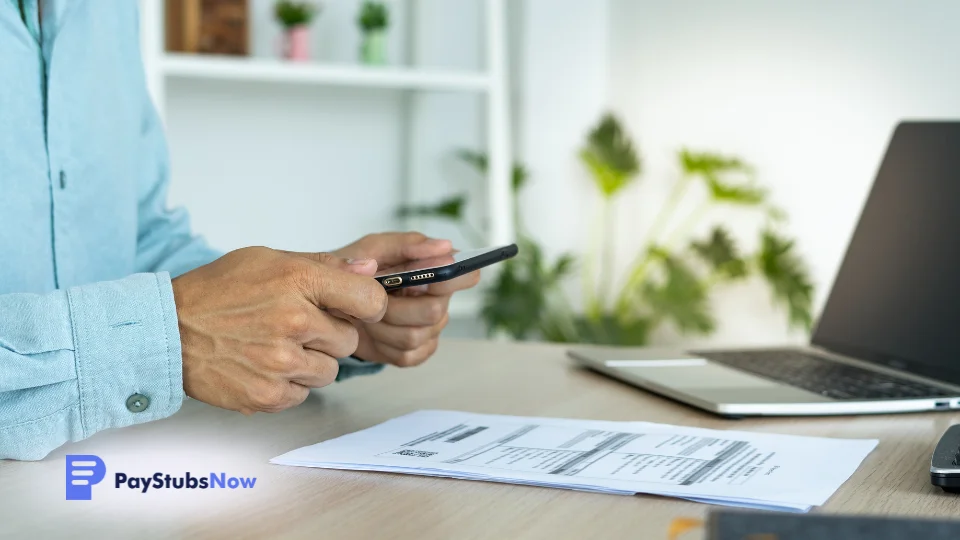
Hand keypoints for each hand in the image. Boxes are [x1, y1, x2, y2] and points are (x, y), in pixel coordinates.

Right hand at [172, 247, 386, 413]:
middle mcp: (294, 322)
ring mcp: (282, 362)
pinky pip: (304, 394)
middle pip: (350, 339)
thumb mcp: (268, 259)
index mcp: (299, 281)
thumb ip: (324, 265)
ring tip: (277, 346)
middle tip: (297, 327)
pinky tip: (264, 366)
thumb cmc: (217, 291)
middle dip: (330, 335)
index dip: (367, 305)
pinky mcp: (269, 395)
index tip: (353, 308)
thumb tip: (371, 269)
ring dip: (311, 362)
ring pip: (330, 371)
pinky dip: (289, 384)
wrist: (166, 330)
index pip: (371, 300)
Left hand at [334, 232, 481, 367]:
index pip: (467, 275)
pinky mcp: (415, 353)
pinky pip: (406, 355)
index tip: (425, 277)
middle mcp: (438, 301)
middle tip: (373, 298)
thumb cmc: (357, 271)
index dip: (454, 278)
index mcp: (435, 272)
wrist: (332, 302)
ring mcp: (428, 331)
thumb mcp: (375, 248)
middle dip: (396, 306)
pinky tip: (373, 332)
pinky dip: (382, 345)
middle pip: (434, 310)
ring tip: (366, 314)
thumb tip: (446, 247)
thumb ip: (409, 244)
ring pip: (415, 335)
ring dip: (382, 326)